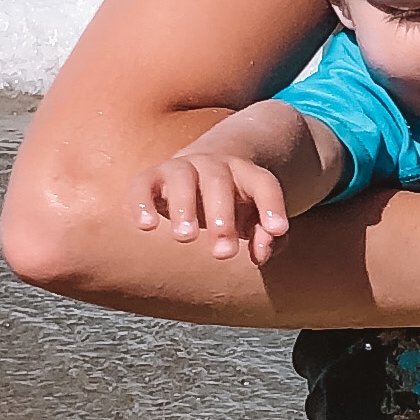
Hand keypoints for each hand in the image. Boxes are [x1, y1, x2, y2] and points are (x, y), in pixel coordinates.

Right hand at [140, 149, 291, 261]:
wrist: (202, 167)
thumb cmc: (234, 202)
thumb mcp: (255, 217)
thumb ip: (267, 235)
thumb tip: (261, 255)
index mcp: (245, 173)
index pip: (263, 184)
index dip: (272, 205)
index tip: (278, 230)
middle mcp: (213, 165)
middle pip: (219, 182)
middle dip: (221, 217)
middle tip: (223, 253)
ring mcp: (181, 167)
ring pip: (182, 178)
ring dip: (183, 207)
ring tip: (185, 238)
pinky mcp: (152, 177)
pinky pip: (142, 184)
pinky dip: (141, 202)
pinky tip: (146, 226)